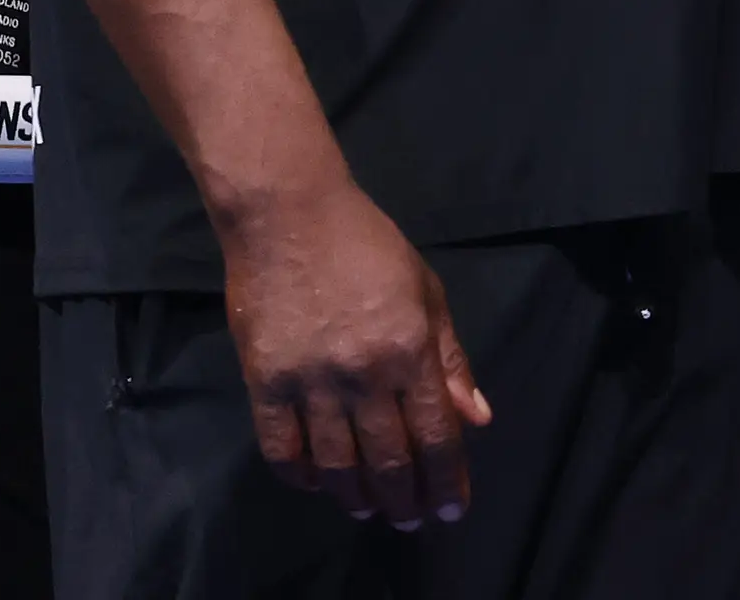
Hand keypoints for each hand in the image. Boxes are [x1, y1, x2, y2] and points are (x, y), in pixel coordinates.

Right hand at [218, 174, 491, 529]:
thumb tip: (477, 418)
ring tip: (370, 512)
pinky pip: (281, 448)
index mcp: (410, 350)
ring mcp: (310, 381)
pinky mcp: (263, 382)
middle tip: (413, 522)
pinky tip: (318, 484)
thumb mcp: (427, 292)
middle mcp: (363, 374)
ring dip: (357, 496)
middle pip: (389, 458)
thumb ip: (451, 359)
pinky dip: (300, 475)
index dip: (447, 478)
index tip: (452, 509)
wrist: (289, 217)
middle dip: (406, 498)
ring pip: (337, 463)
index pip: (436, 433)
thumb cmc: (368, 247)